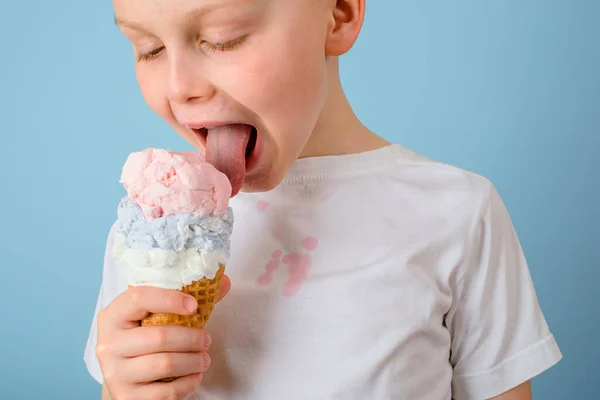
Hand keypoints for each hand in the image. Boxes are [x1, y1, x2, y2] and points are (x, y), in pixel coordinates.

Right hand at [96, 275, 230, 399]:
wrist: (124, 380)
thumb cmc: (144, 340)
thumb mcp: (155, 317)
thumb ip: (187, 299)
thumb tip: (224, 282)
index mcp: (113, 316)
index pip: (138, 298)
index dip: (169, 299)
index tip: (194, 305)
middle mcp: (108, 344)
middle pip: (158, 336)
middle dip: (191, 338)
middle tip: (207, 339)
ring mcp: (115, 373)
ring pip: (164, 364)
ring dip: (193, 360)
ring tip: (204, 358)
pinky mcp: (127, 397)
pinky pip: (165, 392)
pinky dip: (188, 383)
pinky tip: (195, 376)